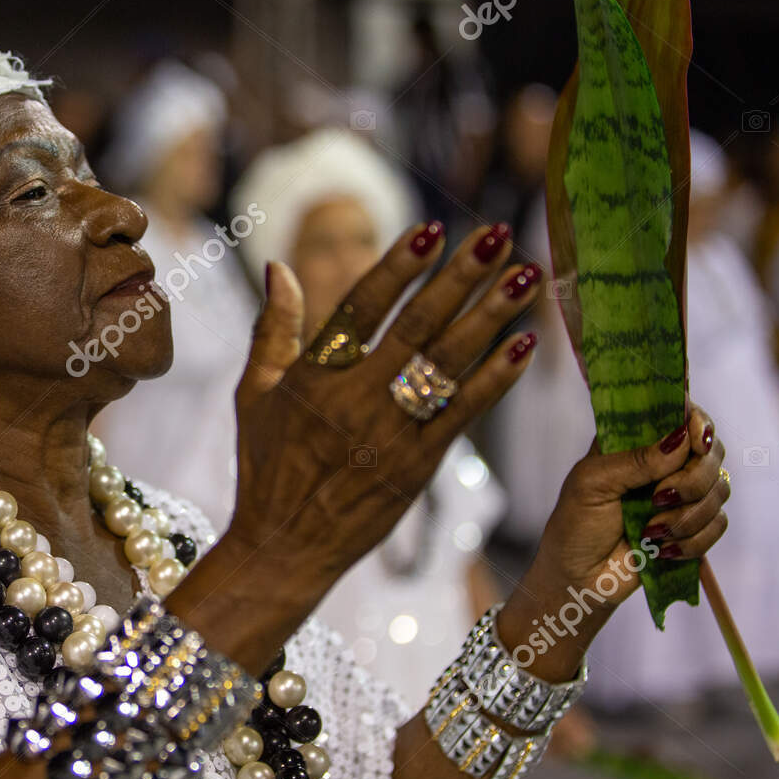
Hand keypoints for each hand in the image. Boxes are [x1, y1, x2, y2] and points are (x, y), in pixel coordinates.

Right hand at [224, 222, 539, 599]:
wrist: (283, 547)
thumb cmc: (266, 465)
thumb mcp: (252, 394)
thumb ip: (272, 328)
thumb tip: (280, 265)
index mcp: (311, 376)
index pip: (360, 308)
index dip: (397, 268)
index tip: (432, 231)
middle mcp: (352, 400)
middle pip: (416, 327)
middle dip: (460, 278)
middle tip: (498, 236)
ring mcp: (388, 434)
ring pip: (447, 365)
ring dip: (491, 317)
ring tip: (526, 277)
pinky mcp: (416, 467)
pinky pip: (463, 415)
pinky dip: (496, 379)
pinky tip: (526, 344)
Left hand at [497, 406, 728, 679]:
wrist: (579, 579)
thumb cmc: (575, 524)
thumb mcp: (593, 484)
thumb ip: (635, 460)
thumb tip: (682, 437)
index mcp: (637, 441)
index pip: (683, 413)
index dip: (697, 423)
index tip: (695, 440)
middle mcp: (666, 462)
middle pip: (712, 450)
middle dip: (693, 479)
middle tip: (659, 499)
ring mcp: (683, 494)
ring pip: (721, 489)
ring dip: (687, 516)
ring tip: (650, 532)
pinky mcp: (694, 527)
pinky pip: (719, 524)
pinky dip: (694, 540)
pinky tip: (663, 550)